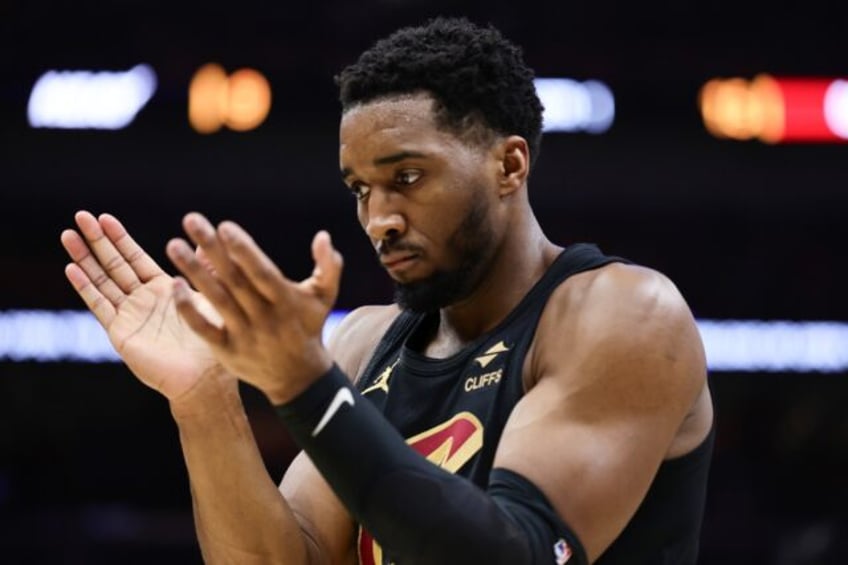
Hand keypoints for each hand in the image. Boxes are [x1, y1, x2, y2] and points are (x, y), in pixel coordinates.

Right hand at [61, 211, 222, 399]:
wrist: (204, 377)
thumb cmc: (212, 341)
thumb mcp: (211, 297)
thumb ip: (207, 268)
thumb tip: (211, 238)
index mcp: (163, 289)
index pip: (135, 258)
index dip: (120, 238)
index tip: (104, 217)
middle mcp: (142, 300)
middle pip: (114, 264)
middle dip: (98, 241)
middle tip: (81, 216)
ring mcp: (129, 315)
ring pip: (102, 281)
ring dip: (85, 259)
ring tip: (68, 235)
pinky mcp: (121, 332)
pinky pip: (100, 306)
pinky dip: (86, 287)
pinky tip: (72, 268)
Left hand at [165, 212, 342, 403]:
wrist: (298, 376)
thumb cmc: (308, 325)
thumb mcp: (325, 297)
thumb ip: (329, 266)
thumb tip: (323, 236)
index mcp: (286, 301)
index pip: (262, 273)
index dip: (244, 251)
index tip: (225, 226)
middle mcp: (264, 317)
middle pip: (235, 280)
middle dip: (212, 249)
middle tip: (191, 220)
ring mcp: (244, 335)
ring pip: (217, 300)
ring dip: (193, 272)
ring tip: (174, 245)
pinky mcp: (227, 351)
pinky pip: (204, 329)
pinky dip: (188, 310)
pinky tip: (175, 285)